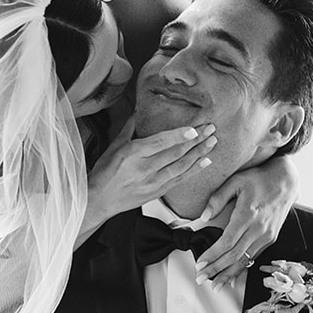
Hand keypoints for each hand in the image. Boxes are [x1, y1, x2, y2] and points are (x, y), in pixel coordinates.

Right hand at [77, 113, 217, 244]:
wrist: (99, 201)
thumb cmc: (104, 173)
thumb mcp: (114, 147)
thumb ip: (129, 129)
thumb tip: (138, 111)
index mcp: (133, 154)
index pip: (161, 142)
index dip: (180, 136)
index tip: (195, 129)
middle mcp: (145, 169)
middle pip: (176, 153)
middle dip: (196, 140)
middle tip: (211, 129)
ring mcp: (152, 183)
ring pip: (181, 166)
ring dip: (199, 154)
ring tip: (212, 143)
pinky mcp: (157, 192)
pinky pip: (180, 180)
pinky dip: (194, 171)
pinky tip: (205, 162)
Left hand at [195, 157, 299, 286]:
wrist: (285, 181)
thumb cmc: (258, 179)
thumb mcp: (236, 181)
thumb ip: (218, 198)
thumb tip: (204, 217)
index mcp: (248, 215)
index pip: (227, 241)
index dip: (212, 255)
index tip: (200, 264)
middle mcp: (258, 229)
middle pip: (234, 255)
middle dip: (216, 269)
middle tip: (201, 278)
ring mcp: (266, 235)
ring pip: (245, 260)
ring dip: (229, 274)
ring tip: (215, 285)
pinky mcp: (270, 238)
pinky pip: (253, 257)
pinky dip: (242, 269)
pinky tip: (231, 277)